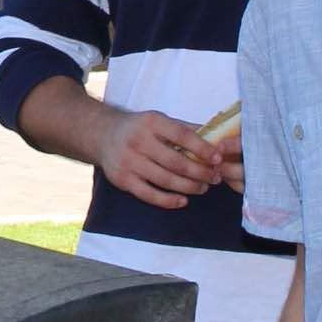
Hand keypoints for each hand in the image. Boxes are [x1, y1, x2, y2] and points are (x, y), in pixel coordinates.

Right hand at [94, 109, 229, 207]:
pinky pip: (149, 195)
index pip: (182, 136)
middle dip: (200, 172)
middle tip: (216, 177)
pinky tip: (183, 200)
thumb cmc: (139, 128)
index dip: (203, 149)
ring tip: (203, 187)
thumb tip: (216, 138)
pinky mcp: (123, 180)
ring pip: (165, 180)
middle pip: (176, 162)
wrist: (103, 135)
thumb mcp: (159, 120)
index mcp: (152, 123)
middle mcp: (138, 141)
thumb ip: (185, 129)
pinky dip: (169, 200)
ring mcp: (129, 162)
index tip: (218, 158)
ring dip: (189, 187)